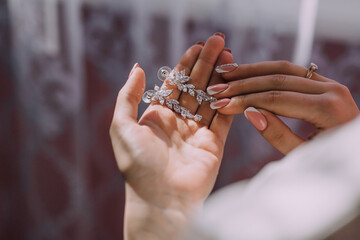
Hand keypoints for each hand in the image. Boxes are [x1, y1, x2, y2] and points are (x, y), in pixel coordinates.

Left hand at [110, 34, 232, 238]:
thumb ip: (128, 96)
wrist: (160, 201)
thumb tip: (137, 67)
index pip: (175, 83)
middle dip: (207, 64)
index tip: (198, 46)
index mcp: (157, 117)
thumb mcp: (121, 126)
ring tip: (231, 54)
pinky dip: (230, 99)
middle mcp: (178, 122)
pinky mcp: (214, 144)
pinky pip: (224, 118)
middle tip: (220, 42)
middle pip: (195, 86)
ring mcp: (197, 133)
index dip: (187, 63)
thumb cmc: (138, 165)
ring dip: (221, 77)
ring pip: (211, 98)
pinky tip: (236, 81)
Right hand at [207, 61, 359, 153]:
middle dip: (242, 84)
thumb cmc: (330, 163)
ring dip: (251, 70)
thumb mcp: (303, 156)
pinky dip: (266, 70)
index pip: (275, 99)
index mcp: (327, 109)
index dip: (244, 100)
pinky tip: (247, 72)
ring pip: (282, 68)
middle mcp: (331, 89)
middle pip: (277, 79)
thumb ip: (278, 135)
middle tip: (215, 88)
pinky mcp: (323, 82)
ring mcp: (328, 83)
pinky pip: (291, 70)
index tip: (220, 104)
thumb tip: (251, 113)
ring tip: (225, 72)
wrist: (356, 156)